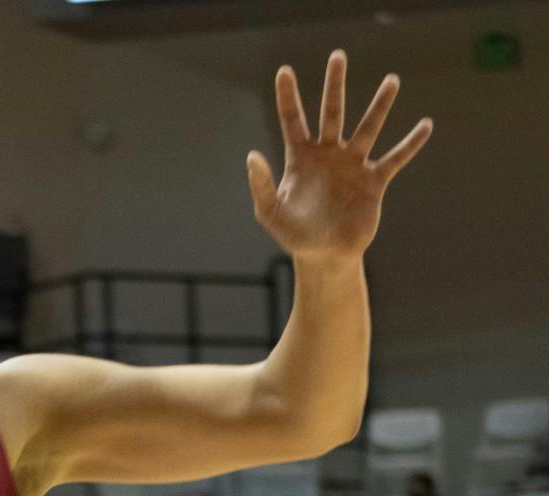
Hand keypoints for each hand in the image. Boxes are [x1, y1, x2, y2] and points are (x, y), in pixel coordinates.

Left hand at [246, 51, 431, 261]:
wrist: (325, 256)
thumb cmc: (294, 236)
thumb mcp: (270, 213)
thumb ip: (262, 184)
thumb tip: (252, 154)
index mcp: (301, 159)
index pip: (293, 120)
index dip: (288, 96)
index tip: (284, 71)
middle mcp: (328, 155)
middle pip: (332, 112)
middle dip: (334, 85)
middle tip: (338, 56)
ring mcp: (353, 165)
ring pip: (368, 128)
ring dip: (380, 105)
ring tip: (392, 81)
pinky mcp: (374, 181)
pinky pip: (395, 158)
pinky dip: (411, 144)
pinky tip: (426, 125)